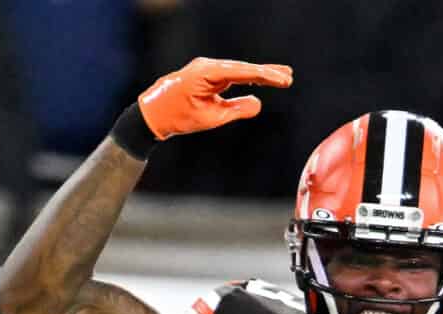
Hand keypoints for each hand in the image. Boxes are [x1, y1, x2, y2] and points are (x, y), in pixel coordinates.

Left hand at [136, 59, 291, 139]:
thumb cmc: (178, 117)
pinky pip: (231, 75)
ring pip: (239, 70)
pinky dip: (247, 78)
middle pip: (243, 68)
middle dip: (266, 73)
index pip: (242, 72)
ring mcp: (207, 68)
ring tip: (282, 77)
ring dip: (259, 74)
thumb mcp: (209, 118)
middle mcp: (207, 66)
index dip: (265, 75)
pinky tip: (261, 80)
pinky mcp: (207, 75)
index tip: (283, 80)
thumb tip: (258, 103)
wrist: (153, 113)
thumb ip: (235, 110)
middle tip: (289, 77)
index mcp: (206, 73)